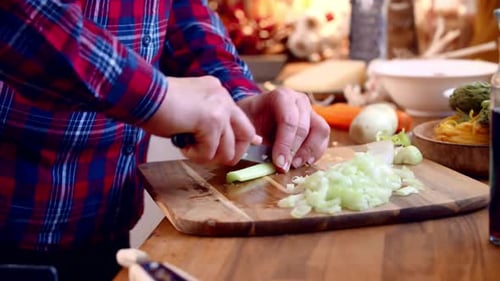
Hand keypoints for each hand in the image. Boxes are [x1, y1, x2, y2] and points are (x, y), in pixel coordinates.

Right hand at [142, 76, 259, 164]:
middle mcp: (222, 97)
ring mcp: (219, 109)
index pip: (241, 118)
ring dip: (206, 155)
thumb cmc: (154, 103)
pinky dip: (193, 155)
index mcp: (217, 92)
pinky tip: (181, 143)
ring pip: (227, 149)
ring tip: (187, 146)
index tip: (252, 144)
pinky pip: (209, 153)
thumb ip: (205, 120)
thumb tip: (218, 141)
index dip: (244, 137)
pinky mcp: (211, 121)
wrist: (141, 94)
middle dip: (233, 152)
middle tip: (211, 157)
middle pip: (247, 133)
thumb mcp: (188, 109)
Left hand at [237, 87, 329, 171]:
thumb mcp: (245, 125)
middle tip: (284, 167)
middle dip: (294, 150)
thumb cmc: (250, 119)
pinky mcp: (316, 123)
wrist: (255, 113)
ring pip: (320, 130)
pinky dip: (316, 152)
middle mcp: (299, 100)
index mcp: (281, 96)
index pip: (288, 120)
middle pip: (304, 127)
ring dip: (309, 151)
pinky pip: (323, 138)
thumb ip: (252, 138)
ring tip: (294, 165)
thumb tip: (264, 155)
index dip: (285, 144)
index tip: (278, 163)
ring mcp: (310, 111)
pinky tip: (303, 163)